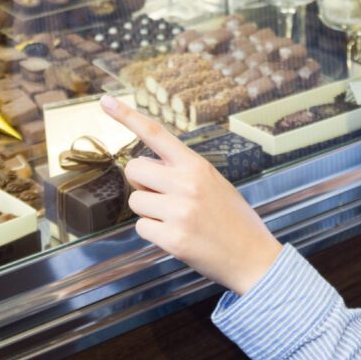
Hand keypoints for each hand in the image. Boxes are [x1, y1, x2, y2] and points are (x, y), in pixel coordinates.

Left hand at [101, 95, 282, 294]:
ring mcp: (179, 212)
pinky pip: (141, 228)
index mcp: (196, 166)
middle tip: (162, 196)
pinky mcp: (173, 239)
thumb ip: (181, 171)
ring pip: (135, 202)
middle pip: (134, 170)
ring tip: (176, 219)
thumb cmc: (233, 219)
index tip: (106, 102)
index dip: (128, 116)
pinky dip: (153, 233)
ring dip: (148, 211)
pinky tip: (177, 236)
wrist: (254, 257)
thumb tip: (144, 169)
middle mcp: (186, 184)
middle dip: (141, 184)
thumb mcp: (213, 182)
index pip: (156, 133)